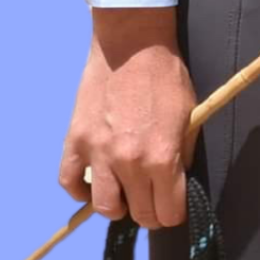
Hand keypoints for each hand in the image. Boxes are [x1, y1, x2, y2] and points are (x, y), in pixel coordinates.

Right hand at [61, 11, 195, 230]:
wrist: (133, 45)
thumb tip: (177, 181)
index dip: (174, 214)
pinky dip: (80, 190)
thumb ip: (183, 153)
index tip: (173, 209)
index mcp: (162, 156)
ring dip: (116, 207)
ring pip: (103, 206)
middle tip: (152, 203)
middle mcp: (128, 162)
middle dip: (149, 213)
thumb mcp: (190, 114)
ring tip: (124, 196)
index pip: (167, 211)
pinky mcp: (74, 142)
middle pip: (137, 213)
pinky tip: (92, 185)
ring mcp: (97, 154)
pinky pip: (69, 183)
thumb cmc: (167, 75)